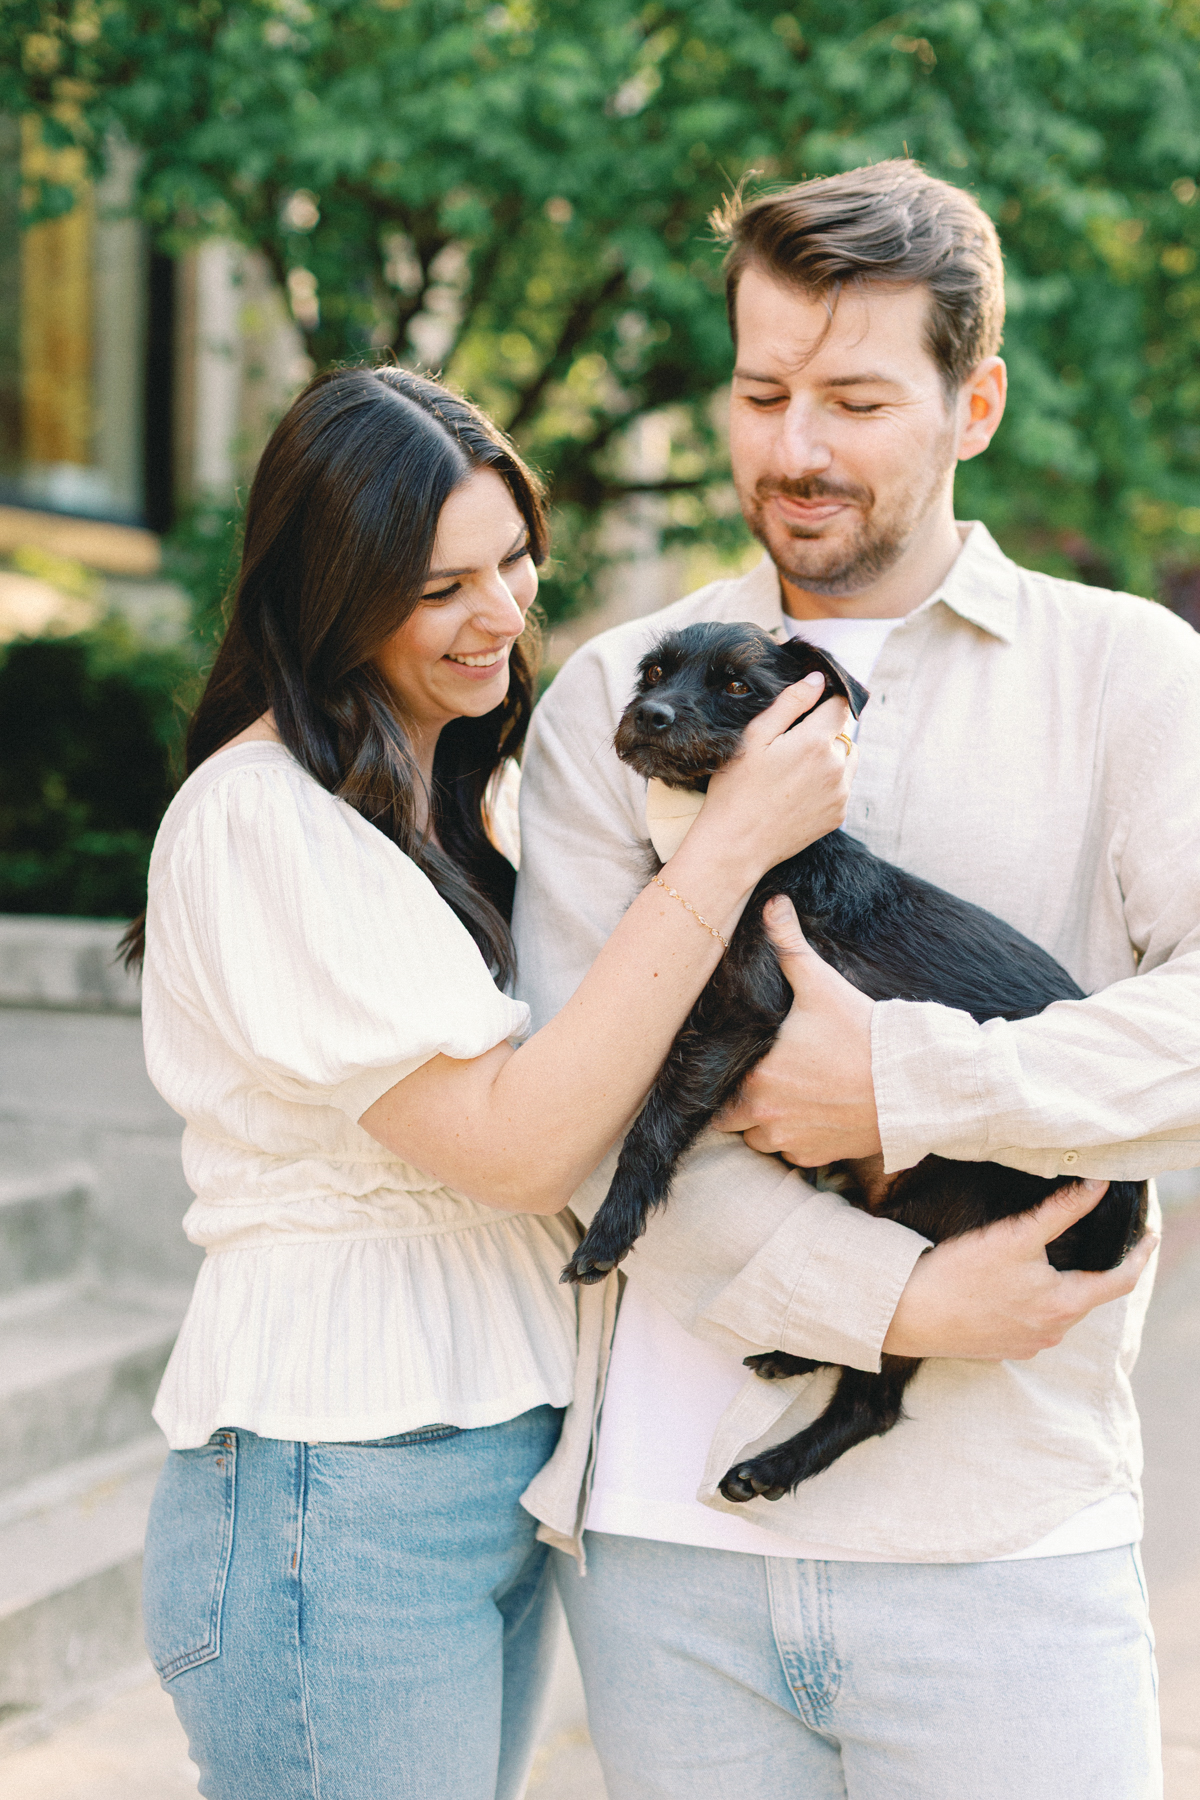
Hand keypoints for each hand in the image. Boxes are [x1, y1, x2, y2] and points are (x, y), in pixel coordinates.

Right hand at [696, 677, 856, 880]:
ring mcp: (840, 793)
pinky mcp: (838, 814)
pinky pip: (842, 786)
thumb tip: (817, 679)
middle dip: (823, 731)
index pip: (839, 704)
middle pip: (843, 732)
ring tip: (794, 770)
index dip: (824, 701)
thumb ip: (789, 703)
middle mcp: (836, 766)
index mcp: (816, 741)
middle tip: (789, 746)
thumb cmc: (736, 789)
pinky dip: (828, 783)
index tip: (807, 708)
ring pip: (847, 759)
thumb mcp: (754, 737)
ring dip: (830, 756)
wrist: (736, 845)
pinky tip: (797, 792)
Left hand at [715, 895, 881, 1160]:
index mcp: (755, 1077)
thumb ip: (789, 946)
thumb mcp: (822, 985)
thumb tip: (772, 902)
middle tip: (760, 1076)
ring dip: (765, 1121)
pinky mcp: (816, 1157)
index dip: (717, 1076)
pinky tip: (813, 1112)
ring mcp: (791, 1141)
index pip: (711, 1089)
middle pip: (730, 1118)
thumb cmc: (863, 1034)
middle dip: (739, 1101)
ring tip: (787, 1093)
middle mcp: (764, 1116)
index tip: (733, 1062)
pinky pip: (791, 1153)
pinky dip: (795, 1138)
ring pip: (759, 1138)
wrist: (913, 1086)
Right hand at [883, 1179, 1158, 1359]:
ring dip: (1064, 1286)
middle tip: (1098, 1239)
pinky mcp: (1003, 1348)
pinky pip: (1034, 1323)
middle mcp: (1053, 1332)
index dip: (1139, 1255)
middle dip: (1096, 1268)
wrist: (908, 1313)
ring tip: (1055, 1259)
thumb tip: (1099, 1184)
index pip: (1120, 1280)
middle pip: (1088, 1295)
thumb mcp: (1016, 1234)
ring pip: (1061, 1311)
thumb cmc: (960, 1273)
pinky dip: (1037, 1302)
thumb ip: (1063, 1209)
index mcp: (1064, 1305)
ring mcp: (1028, 1344)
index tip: (1149, 1237)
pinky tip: (1016, 1285)